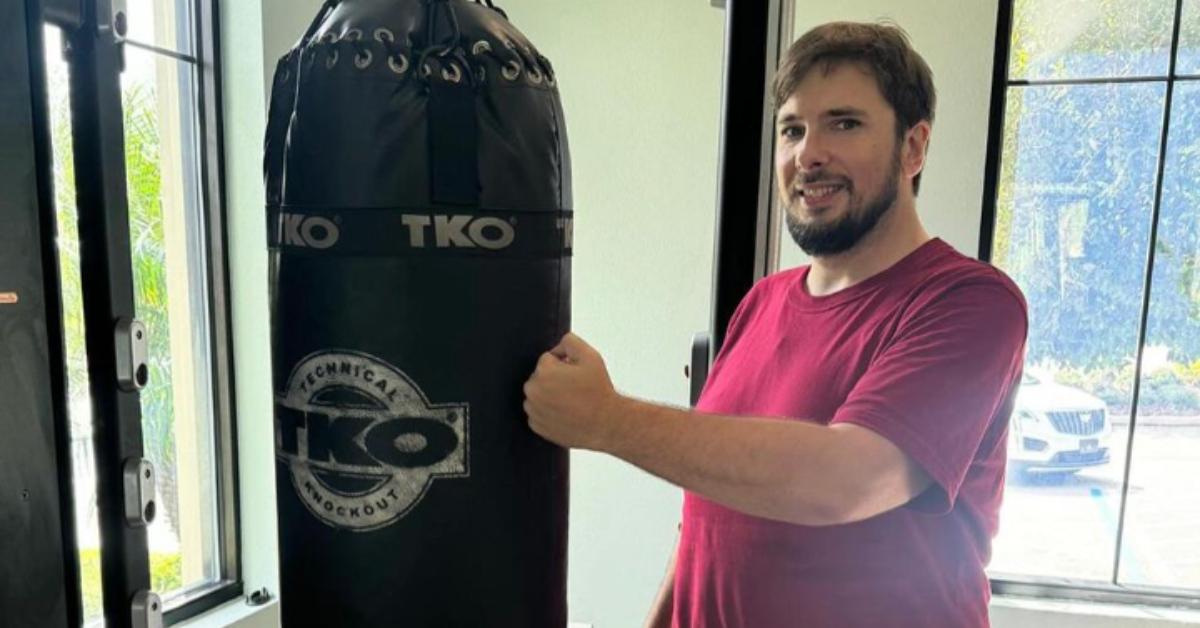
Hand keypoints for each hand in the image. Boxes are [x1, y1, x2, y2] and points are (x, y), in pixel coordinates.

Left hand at [523, 333, 623, 450]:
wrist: (605, 424)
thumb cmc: (598, 392)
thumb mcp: (590, 356)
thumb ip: (570, 341)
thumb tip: (559, 347)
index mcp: (543, 371)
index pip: (548, 358)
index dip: (565, 364)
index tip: (576, 375)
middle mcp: (533, 391)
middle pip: (541, 376)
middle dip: (555, 379)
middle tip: (575, 388)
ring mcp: (533, 410)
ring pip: (539, 393)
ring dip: (550, 394)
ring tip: (571, 401)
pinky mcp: (536, 425)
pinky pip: (538, 411)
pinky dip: (549, 411)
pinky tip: (565, 412)